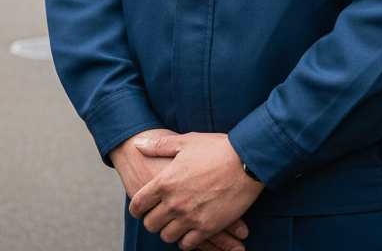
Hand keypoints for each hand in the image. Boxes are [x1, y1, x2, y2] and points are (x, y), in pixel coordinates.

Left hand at [128, 132, 263, 249]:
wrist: (246, 161)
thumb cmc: (215, 148)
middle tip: (158, 216)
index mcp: (165, 181)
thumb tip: (138, 144)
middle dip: (152, 220)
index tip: (140, 209)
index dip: (136, 208)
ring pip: (167, 237)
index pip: (139, 204)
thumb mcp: (185, 141)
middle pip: (151, 224)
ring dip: (169, 231)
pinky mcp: (207, 228)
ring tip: (174, 224)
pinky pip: (187, 244)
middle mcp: (174, 202)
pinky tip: (189, 232)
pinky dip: (185, 240)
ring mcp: (190, 217)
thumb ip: (158, 146)